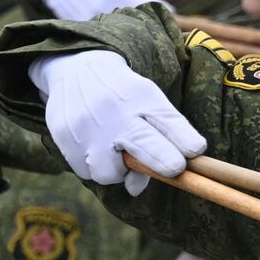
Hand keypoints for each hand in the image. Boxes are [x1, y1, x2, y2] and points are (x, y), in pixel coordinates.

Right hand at [29, 50, 205, 194]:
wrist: (78, 70)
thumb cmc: (123, 98)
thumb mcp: (149, 106)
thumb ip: (157, 145)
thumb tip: (135, 189)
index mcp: (143, 98)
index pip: (168, 122)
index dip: (183, 140)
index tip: (195, 151)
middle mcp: (115, 110)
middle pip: (145, 143)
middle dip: (161, 159)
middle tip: (173, 167)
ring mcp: (87, 123)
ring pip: (108, 173)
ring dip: (115, 171)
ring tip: (114, 153)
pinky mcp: (64, 134)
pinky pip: (84, 171)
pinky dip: (93, 166)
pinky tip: (94, 146)